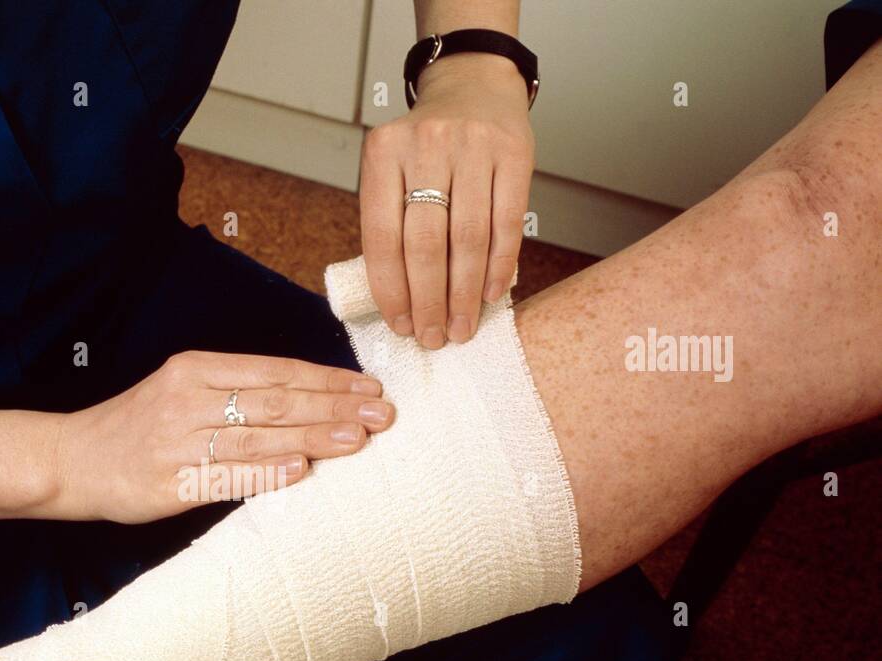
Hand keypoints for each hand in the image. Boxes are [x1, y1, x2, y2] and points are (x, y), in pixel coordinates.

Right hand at [52, 350, 392, 522]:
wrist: (69, 461)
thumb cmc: (136, 428)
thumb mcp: (181, 392)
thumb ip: (235, 394)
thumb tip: (308, 402)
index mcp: (194, 369)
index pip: (274, 371)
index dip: (326, 380)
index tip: (369, 388)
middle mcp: (187, 399)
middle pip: (274, 401)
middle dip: (333, 407)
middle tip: (381, 415)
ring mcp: (177, 442)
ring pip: (256, 437)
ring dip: (312, 438)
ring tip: (356, 440)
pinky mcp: (168, 482)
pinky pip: (226, 478)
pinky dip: (266, 473)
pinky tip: (301, 471)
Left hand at [360, 51, 534, 346]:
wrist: (473, 84)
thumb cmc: (426, 146)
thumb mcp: (392, 168)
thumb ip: (390, 220)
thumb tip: (398, 301)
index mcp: (383, 153)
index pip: (382, 237)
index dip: (391, 290)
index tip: (401, 326)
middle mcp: (427, 145)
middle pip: (425, 243)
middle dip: (428, 302)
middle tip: (433, 338)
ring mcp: (473, 147)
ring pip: (467, 239)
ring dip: (463, 294)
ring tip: (460, 327)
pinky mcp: (515, 154)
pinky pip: (506, 224)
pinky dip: (498, 267)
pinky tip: (489, 295)